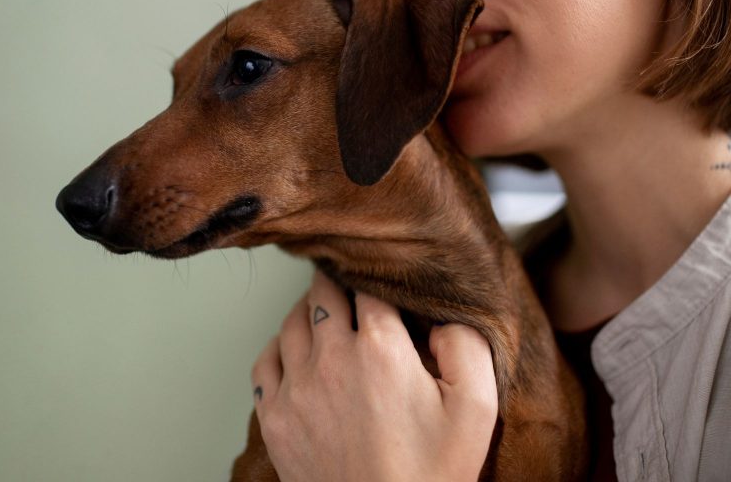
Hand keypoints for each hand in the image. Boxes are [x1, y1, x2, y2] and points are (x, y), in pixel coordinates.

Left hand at [251, 270, 497, 481]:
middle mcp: (332, 359)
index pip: (369, 286)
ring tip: (322, 315)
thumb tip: (439, 317)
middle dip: (337, 283)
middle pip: (323, 292)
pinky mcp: (276, 417)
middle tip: (349, 287)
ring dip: (307, 311)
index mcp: (381, 349)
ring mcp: (298, 388)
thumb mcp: (477, 408)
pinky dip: (278, 347)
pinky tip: (294, 352)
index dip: (376, 280)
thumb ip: (467, 347)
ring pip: (290, 321)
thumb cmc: (431, 474)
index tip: (380, 285)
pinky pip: (265, 361)